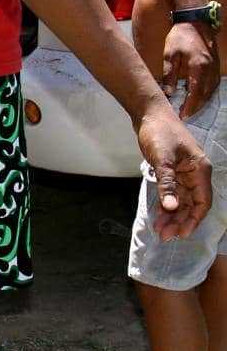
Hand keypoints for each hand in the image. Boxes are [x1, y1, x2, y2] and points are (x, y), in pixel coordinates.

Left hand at [136, 97, 212, 239]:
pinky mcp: (172, 171)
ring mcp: (184, 172)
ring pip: (181, 200)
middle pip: (191, 204)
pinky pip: (173, 192)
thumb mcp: (162, 159)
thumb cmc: (159, 133)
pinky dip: (166, 203)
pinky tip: (159, 214)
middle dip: (179, 220)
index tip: (182, 233)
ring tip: (159, 229)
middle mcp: (195, 173)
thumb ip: (167, 184)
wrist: (148, 114)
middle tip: (164, 236)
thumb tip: (172, 207)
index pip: (202, 201)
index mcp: (200, 170)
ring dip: (172, 215)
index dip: (193, 219)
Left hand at [163, 21, 219, 117]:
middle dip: (196, 107)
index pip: (196, 92)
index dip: (190, 106)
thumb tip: (169, 92)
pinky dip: (205, 93)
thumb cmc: (180, 36)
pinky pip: (212, 84)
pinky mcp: (216, 66)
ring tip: (189, 109)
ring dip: (201, 101)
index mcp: (199, 67)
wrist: (195, 22)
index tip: (183, 116)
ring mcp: (215, 68)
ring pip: (211, 90)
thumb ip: (169, 74)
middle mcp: (210, 69)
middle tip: (184, 116)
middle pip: (205, 94)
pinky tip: (197, 96)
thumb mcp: (169, 54)